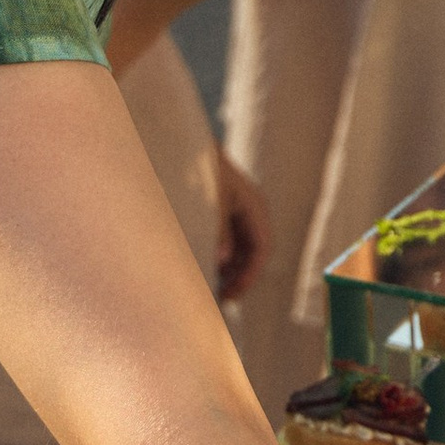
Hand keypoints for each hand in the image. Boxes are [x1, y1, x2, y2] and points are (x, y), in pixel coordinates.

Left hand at [212, 148, 267, 304]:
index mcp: (254, 206)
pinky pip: (231, 241)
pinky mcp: (226, 212)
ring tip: (213, 289)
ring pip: (243, 249)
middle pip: (254, 252)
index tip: (232, 295)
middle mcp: (252, 210)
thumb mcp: (208, 201)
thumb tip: (221, 262)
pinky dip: (222, 258)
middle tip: (221, 300)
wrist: (183, 145)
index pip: (261, 249)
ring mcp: (240, 211)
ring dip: (231, 270)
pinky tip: (206, 270)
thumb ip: (216, 231)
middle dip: (240, 277)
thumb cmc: (198, 171)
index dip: (249, 275)